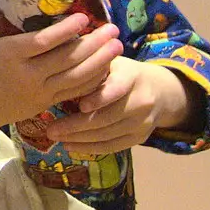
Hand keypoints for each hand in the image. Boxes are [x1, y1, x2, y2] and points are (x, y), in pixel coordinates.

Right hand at [0, 0, 123, 148]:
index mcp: (8, 55)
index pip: (42, 42)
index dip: (66, 30)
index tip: (84, 17)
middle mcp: (27, 74)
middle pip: (68, 59)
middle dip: (95, 44)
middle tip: (113, 29)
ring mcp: (39, 92)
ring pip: (77, 77)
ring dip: (101, 62)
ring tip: (117, 46)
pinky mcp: (46, 103)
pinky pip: (75, 92)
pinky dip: (93, 80)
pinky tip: (106, 68)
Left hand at [40, 58, 198, 155]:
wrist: (159, 90)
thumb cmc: (121, 72)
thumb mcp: (110, 61)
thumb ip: (90, 65)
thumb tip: (58, 64)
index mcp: (132, 76)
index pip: (118, 88)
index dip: (100, 98)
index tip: (81, 105)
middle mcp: (142, 100)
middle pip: (108, 117)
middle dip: (76, 125)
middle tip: (51, 129)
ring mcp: (143, 122)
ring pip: (108, 134)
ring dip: (79, 139)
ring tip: (56, 137)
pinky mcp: (140, 137)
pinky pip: (114, 146)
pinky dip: (90, 148)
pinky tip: (70, 147)